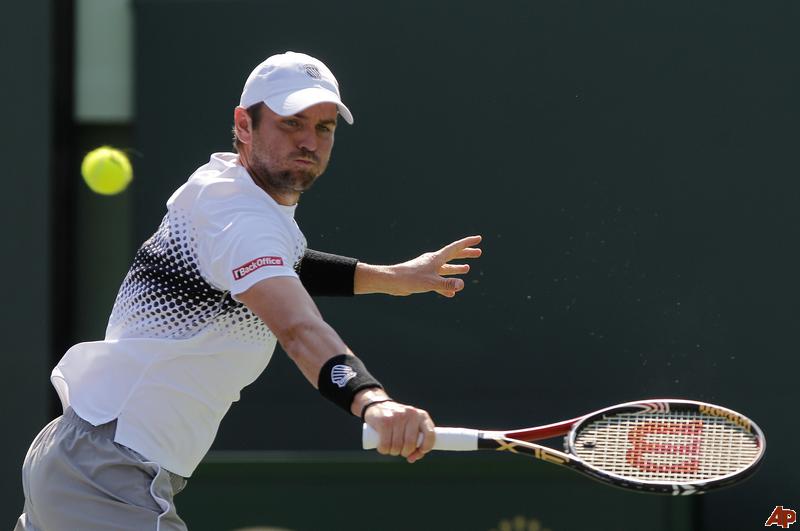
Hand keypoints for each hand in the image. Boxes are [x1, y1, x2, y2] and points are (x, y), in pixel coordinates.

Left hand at [355, 235, 481, 296]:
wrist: (392, 281)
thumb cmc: (410, 279)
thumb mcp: (431, 283)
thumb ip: (446, 284)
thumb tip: (462, 285)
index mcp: (436, 258)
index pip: (455, 248)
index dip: (468, 243)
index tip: (478, 239)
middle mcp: (433, 261)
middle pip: (453, 256)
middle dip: (466, 254)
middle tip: (479, 253)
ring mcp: (428, 269)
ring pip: (446, 268)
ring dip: (457, 268)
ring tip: (467, 269)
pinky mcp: (423, 278)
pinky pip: (438, 281)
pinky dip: (445, 285)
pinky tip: (451, 293)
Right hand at [363, 401, 435, 462]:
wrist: (378, 405)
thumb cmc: (398, 421)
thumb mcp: (411, 427)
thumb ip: (416, 443)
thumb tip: (412, 458)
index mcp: (422, 416)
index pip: (430, 434)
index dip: (426, 447)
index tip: (419, 451)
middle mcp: (411, 414)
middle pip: (411, 444)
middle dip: (405, 452)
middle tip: (400, 450)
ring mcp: (397, 416)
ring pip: (397, 446)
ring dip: (393, 451)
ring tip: (391, 446)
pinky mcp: (384, 421)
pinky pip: (385, 444)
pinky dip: (383, 450)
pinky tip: (382, 446)